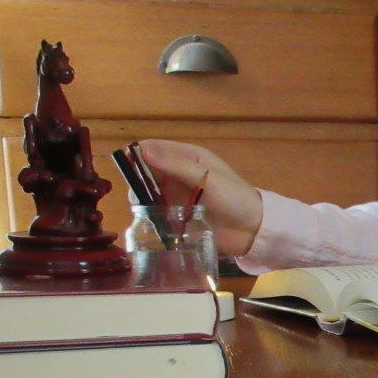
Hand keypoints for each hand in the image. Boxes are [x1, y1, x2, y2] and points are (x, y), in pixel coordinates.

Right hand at [138, 139, 262, 255]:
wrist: (253, 229)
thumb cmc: (234, 198)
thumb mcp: (206, 179)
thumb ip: (175, 165)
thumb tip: (142, 149)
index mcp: (191, 156)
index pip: (155, 147)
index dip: (137, 154)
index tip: (123, 168)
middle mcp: (182, 172)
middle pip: (149, 170)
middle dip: (137, 179)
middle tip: (132, 194)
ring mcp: (180, 193)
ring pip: (151, 191)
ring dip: (143, 198)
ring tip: (139, 209)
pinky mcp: (180, 213)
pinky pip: (158, 209)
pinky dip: (151, 213)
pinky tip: (146, 220)